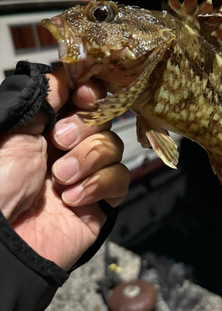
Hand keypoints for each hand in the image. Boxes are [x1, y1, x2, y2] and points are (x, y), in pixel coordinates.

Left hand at [0, 66, 129, 270]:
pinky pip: (120, 179)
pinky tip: (72, 198)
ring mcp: (87, 173)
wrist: (2, 241)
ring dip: (89, 158)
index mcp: (45, 126)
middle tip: (58, 141)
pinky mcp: (102, 200)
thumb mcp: (14, 128)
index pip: (82, 98)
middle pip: (103, 118)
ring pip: (113, 146)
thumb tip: (68, 70)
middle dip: (84, 126)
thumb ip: (44, 96)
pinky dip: (99, 184)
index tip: (84, 93)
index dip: (90, 92)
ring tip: (60, 178)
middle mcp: (68, 146)